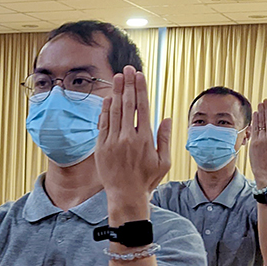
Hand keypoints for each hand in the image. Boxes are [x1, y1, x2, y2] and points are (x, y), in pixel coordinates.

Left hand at [96, 65, 170, 213]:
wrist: (125, 196)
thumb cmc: (147, 180)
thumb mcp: (163, 162)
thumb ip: (164, 139)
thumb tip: (165, 118)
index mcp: (145, 139)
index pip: (143, 108)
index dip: (140, 89)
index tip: (140, 76)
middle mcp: (128, 138)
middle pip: (128, 105)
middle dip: (128, 84)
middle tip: (128, 69)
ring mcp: (113, 142)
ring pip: (114, 112)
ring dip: (116, 92)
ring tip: (117, 77)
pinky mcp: (101, 147)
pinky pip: (103, 124)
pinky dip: (105, 110)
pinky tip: (108, 98)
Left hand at [249, 99, 266, 186]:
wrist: (265, 171)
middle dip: (266, 109)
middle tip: (265, 100)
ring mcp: (263, 140)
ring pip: (261, 122)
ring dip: (260, 112)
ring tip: (259, 104)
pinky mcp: (255, 142)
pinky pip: (255, 128)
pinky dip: (255, 120)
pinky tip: (255, 114)